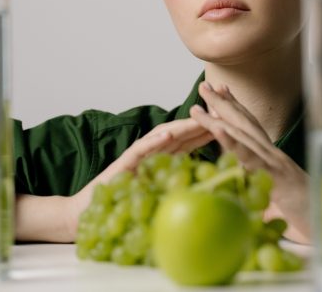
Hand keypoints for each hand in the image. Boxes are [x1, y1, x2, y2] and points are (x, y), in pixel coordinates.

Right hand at [64, 118, 213, 238]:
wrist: (91, 211)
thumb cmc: (127, 202)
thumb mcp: (159, 191)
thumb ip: (177, 182)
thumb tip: (207, 185)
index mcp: (162, 157)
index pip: (190, 139)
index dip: (209, 128)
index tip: (231, 121)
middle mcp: (152, 151)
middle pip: (181, 132)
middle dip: (202, 120)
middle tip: (223, 110)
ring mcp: (139, 154)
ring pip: (164, 135)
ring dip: (183, 125)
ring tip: (201, 118)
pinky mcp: (125, 162)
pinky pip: (142, 148)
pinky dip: (155, 140)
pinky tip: (169, 134)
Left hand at [190, 81, 311, 242]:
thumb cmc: (302, 214)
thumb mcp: (275, 199)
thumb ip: (259, 189)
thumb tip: (239, 188)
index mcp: (272, 158)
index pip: (251, 126)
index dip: (235, 106)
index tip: (219, 88)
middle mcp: (274, 155)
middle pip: (245, 123)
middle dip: (222, 103)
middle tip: (203, 85)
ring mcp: (276, 164)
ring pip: (244, 135)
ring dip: (219, 118)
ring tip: (197, 108)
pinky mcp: (276, 177)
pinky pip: (251, 157)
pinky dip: (233, 142)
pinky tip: (218, 130)